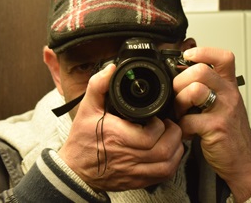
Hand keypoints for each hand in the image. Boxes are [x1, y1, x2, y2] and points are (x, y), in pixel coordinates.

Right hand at [58, 64, 183, 191]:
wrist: (75, 169)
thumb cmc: (82, 139)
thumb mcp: (87, 108)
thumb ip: (98, 85)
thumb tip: (112, 69)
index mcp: (117, 137)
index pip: (150, 136)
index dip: (160, 125)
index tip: (157, 117)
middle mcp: (128, 157)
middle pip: (164, 150)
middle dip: (173, 134)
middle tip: (168, 124)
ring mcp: (134, 172)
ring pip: (167, 164)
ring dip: (175, 148)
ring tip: (170, 135)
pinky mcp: (137, 181)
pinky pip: (163, 175)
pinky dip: (171, 163)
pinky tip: (168, 151)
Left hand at [173, 47, 250, 201]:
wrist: (241, 160)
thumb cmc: (227, 129)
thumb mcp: (221, 103)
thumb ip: (206, 87)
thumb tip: (178, 75)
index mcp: (228, 85)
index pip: (223, 57)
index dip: (203, 51)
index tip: (187, 56)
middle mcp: (228, 94)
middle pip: (200, 71)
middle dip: (180, 81)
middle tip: (177, 94)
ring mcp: (223, 110)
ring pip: (195, 90)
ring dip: (179, 102)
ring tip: (180, 113)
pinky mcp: (216, 128)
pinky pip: (189, 120)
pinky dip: (182, 126)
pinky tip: (186, 130)